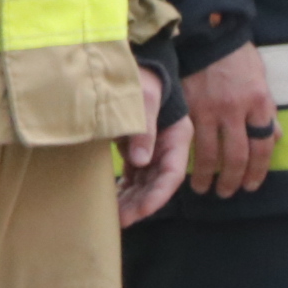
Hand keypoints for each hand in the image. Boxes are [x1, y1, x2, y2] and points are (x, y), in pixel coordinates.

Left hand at [117, 65, 191, 226]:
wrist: (136, 66)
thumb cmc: (142, 79)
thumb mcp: (144, 99)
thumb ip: (144, 129)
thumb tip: (140, 161)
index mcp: (177, 137)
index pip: (172, 174)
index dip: (158, 195)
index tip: (141, 212)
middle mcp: (168, 147)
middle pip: (157, 184)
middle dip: (140, 204)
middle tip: (119, 221)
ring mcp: (153, 149)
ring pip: (144, 183)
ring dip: (130, 200)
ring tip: (112, 217)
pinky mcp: (137, 149)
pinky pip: (133, 176)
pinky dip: (123, 189)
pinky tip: (110, 201)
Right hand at [181, 42, 276, 199]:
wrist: (207, 36)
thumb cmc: (237, 58)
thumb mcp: (261, 81)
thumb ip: (267, 112)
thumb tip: (276, 137)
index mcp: (260, 103)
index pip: (264, 146)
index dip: (259, 170)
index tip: (252, 184)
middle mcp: (236, 110)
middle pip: (238, 155)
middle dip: (234, 179)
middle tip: (229, 192)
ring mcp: (209, 110)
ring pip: (210, 153)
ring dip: (207, 175)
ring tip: (204, 188)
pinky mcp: (187, 108)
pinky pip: (190, 139)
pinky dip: (189, 157)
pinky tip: (186, 168)